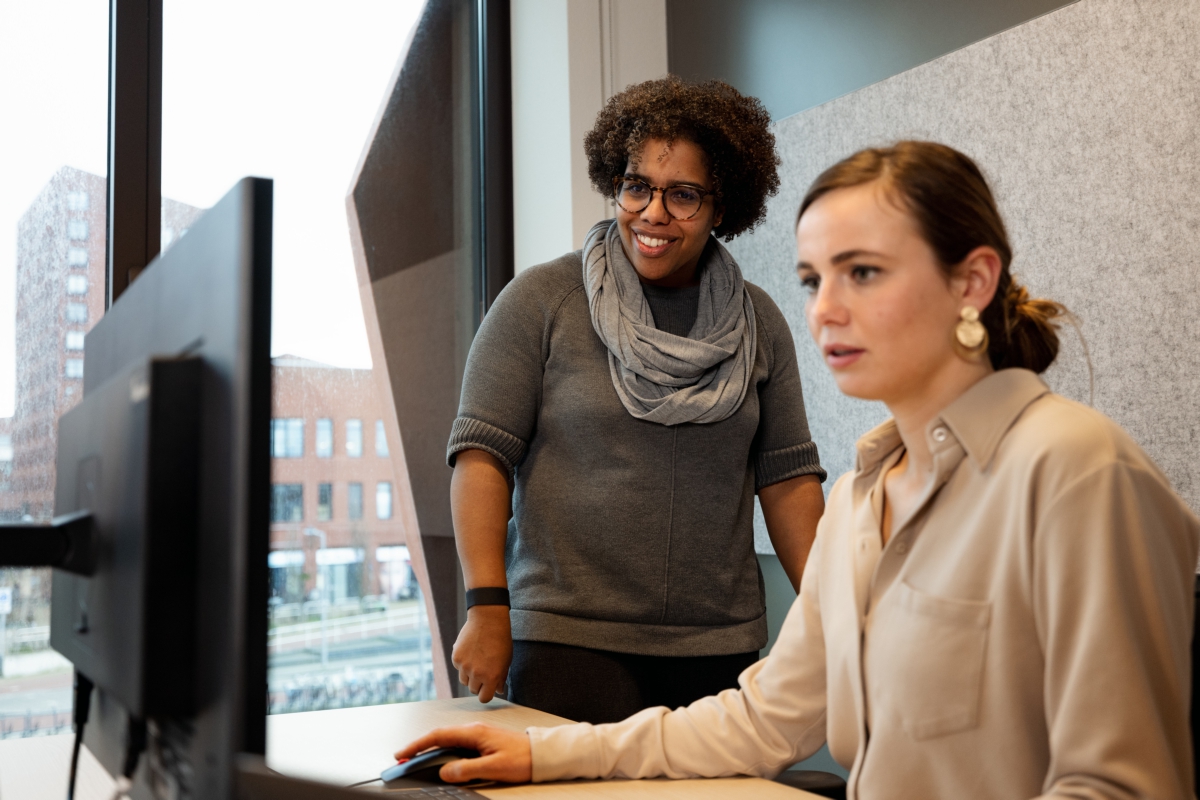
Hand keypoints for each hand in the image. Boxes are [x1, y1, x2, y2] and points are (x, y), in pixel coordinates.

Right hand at [395, 723, 532, 783]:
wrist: (543, 754)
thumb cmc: (523, 758)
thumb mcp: (494, 768)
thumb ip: (467, 769)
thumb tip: (445, 772)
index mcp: (474, 732)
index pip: (438, 736)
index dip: (417, 745)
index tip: (402, 753)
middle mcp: (474, 730)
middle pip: (439, 737)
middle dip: (419, 747)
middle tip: (403, 759)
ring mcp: (478, 735)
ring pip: (448, 741)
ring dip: (431, 750)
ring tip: (417, 760)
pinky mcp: (483, 742)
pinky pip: (457, 746)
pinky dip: (444, 752)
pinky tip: (441, 761)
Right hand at [451, 605, 512, 702]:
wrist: (488, 620)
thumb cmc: (501, 640)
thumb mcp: (506, 661)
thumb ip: (501, 677)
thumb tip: (498, 690)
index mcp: (492, 677)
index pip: (484, 698)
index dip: (486, 694)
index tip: (488, 689)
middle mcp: (477, 674)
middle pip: (473, 690)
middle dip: (479, 684)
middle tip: (484, 671)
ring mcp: (465, 666)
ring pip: (464, 680)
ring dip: (470, 675)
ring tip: (478, 660)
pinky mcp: (456, 657)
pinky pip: (458, 668)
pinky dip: (463, 663)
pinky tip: (471, 651)